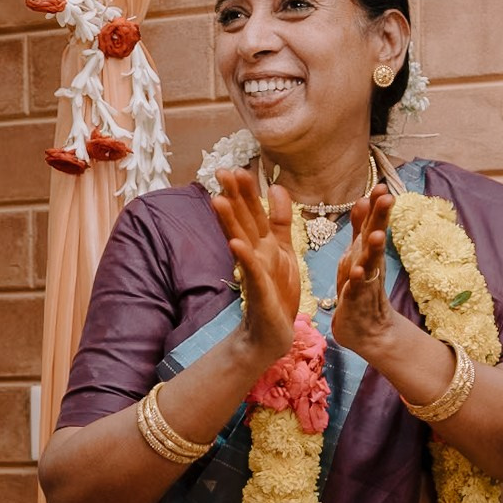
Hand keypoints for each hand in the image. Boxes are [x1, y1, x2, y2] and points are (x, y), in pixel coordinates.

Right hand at [210, 169, 300, 372]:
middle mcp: (256, 254)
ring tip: (218, 201)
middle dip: (234, 198)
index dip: (247, 192)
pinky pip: (252, 272)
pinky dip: (245, 258)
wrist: (273, 333)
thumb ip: (280, 220)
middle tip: (221, 172)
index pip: (254, 212)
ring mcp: (255, 272)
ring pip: (241, 241)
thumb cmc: (277, 292)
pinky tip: (235, 244)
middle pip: (244, 221)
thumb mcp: (285, 250)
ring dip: (230, 222)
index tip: (238, 169)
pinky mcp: (259, 292)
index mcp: (264, 244)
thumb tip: (276, 186)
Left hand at [331, 184, 398, 360]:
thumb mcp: (357, 253)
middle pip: (375, 238)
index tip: (382, 186)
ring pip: (370, 263)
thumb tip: (363, 199)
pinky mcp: (356, 302)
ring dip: (374, 249)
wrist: (367, 332)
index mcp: (366, 251)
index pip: (372, 224)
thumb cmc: (359, 289)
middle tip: (388, 198)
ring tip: (377, 235)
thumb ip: (359, 228)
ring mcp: (365, 283)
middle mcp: (369, 264)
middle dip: (381, 218)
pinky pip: (357, 289)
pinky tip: (357, 272)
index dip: (376, 206)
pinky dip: (357, 280)